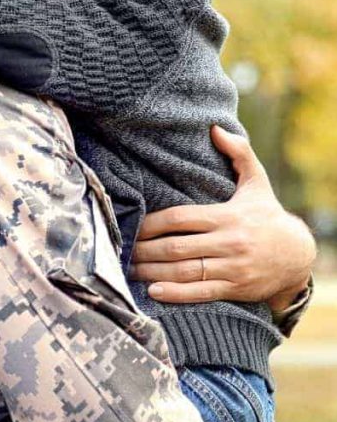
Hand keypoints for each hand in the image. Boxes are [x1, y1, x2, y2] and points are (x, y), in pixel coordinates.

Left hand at [130, 126, 315, 306]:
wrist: (298, 255)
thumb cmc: (267, 216)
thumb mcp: (256, 182)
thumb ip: (238, 153)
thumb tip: (216, 128)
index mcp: (227, 216)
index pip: (180, 218)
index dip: (152, 224)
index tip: (132, 226)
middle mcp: (228, 242)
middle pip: (177, 247)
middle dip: (145, 250)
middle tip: (122, 250)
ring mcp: (232, 267)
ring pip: (184, 271)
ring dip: (152, 272)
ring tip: (129, 270)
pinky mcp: (235, 288)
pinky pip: (201, 293)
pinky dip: (176, 293)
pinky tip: (153, 290)